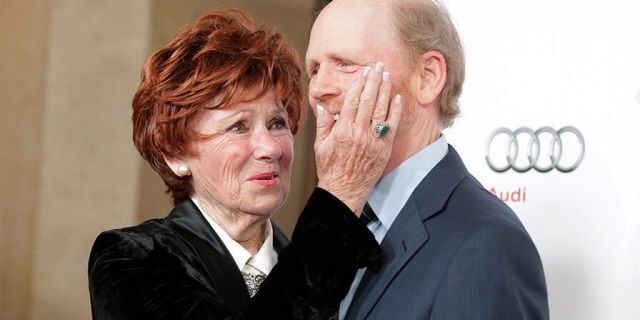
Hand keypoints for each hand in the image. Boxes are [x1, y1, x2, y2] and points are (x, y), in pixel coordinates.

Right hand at [314, 62, 402, 213]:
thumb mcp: (320, 146)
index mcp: (342, 130)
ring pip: (381, 109)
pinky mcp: (383, 149)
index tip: (364, 72)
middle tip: (379, 66)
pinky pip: (391, 125)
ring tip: (387, 76)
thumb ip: (323, 124)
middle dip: (374, 80)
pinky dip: (395, 111)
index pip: (353, 100)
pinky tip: (397, 98)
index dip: (359, 83)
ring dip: (385, 90)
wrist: (344, 191)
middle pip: (369, 100)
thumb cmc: (331, 169)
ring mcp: (373, 141)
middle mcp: (359, 133)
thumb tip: (324, 106)